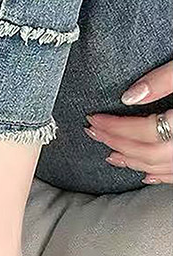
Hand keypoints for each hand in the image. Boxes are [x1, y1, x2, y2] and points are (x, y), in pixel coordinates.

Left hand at [85, 61, 172, 184]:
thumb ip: (163, 80)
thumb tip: (128, 96)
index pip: (144, 129)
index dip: (115, 126)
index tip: (92, 119)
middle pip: (146, 151)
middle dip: (115, 142)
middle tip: (92, 133)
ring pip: (160, 166)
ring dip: (132, 161)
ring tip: (110, 154)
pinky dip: (158, 175)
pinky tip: (145, 173)